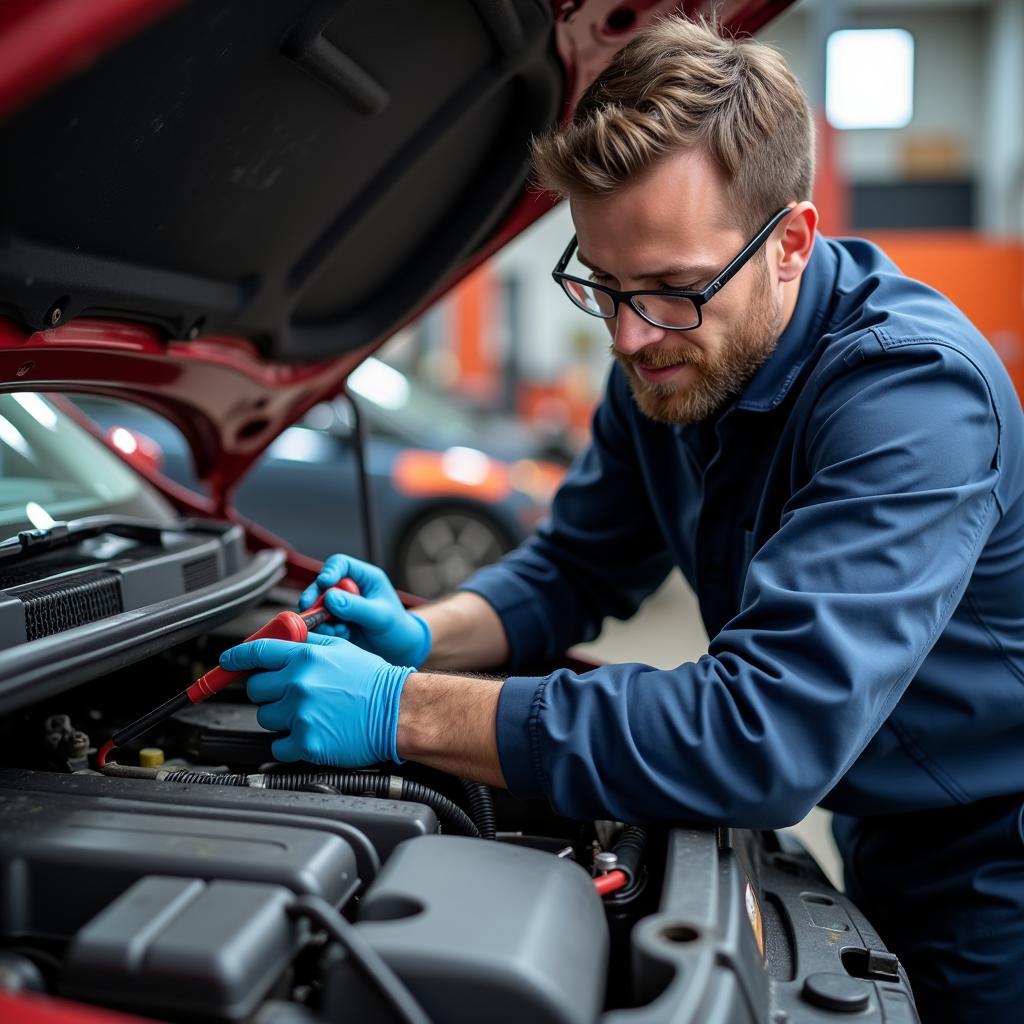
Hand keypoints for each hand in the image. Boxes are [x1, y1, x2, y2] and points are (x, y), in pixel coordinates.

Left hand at [219, 632, 413, 765]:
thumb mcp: (342, 649)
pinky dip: (290, 743)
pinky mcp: (306, 743)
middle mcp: (299, 683)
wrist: (398, 711)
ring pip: (265, 717)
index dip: (235, 658)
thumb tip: (282, 642)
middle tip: (291, 694)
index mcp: (306, 657)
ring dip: (281, 717)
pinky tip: (312, 733)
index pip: (256, 653)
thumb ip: (308, 643)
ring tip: (310, 714)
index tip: (226, 663)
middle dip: (269, 692)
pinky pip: (278, 745)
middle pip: (256, 688)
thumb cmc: (374, 682)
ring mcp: (301, 714)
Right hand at [299, 553, 430, 666]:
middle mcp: (349, 589)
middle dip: (314, 596)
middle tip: (307, 606)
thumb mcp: (381, 616)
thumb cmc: (397, 628)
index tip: (324, 582)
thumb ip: (357, 607)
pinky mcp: (334, 623)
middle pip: (322, 585)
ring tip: (337, 630)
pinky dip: (325, 630)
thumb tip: (330, 598)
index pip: (341, 564)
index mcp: (364, 577)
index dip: (329, 571)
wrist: (398, 651)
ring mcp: (340, 606)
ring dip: (320, 617)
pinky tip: (341, 635)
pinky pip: (320, 623)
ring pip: (318, 606)